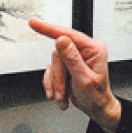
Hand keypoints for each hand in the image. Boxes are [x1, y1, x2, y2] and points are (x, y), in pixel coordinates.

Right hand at [28, 18, 121, 132]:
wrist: (96, 109)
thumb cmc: (96, 96)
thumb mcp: (84, 79)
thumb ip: (72, 59)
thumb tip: (61, 40)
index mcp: (93, 49)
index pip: (68, 34)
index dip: (49, 28)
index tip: (34, 23)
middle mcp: (84, 50)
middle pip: (58, 54)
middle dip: (57, 76)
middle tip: (60, 92)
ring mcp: (74, 57)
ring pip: (53, 63)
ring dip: (55, 82)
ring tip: (62, 96)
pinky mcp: (66, 65)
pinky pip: (51, 70)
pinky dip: (52, 83)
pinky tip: (59, 93)